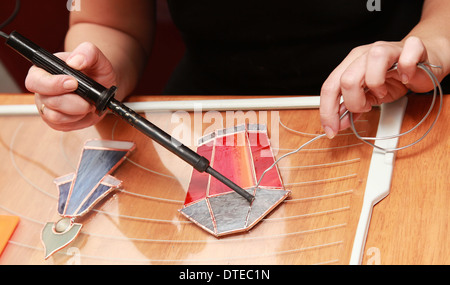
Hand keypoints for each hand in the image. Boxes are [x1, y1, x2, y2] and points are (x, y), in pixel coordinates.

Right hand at [25, 42, 116, 130]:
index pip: (35, 80)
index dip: (53, 84)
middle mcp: (42, 90)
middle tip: (87, 98)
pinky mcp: (56, 122)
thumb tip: (75, 62)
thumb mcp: (97, 58)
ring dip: (77, 112)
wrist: (104, 87)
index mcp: (44, 70)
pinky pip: (63, 126)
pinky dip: (78, 120)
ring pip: (56, 117)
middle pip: (48, 101)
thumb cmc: (96, 71)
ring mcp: (48, 107)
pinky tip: (84, 111)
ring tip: (87, 103)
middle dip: (73, 102)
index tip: (74, 83)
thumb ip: (87, 52)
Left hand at [319, 36, 437, 138]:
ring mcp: (387, 48)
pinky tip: (405, 79)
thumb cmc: (394, 78)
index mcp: (350, 64)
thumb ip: (352, 108)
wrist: (422, 64)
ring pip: (373, 60)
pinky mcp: (412, 48)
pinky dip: (406, 70)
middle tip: (365, 108)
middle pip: (347, 78)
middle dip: (354, 103)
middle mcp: (365, 54)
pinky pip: (406, 57)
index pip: (330, 87)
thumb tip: (339, 123)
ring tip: (382, 92)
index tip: (331, 130)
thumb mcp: (369, 96)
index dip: (328, 112)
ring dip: (377, 84)